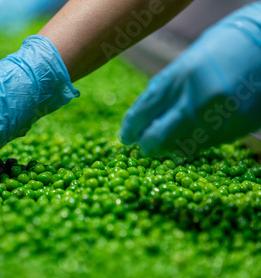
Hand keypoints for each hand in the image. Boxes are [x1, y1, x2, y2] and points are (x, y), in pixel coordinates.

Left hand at [120, 3, 260, 156]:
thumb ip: (165, 91)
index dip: (131, 129)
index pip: (143, 112)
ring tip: (166, 141)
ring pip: (181, 146)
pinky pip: (204, 144)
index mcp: (180, 76)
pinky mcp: (236, 128)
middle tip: (144, 146)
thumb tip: (144, 120)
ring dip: (170, 146)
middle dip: (148, 144)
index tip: (126, 137)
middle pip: (159, 136)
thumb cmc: (223, 47)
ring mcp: (218, 117)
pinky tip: (190, 136)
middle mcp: (197, 99)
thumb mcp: (186, 63)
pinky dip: (192, 143)